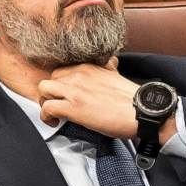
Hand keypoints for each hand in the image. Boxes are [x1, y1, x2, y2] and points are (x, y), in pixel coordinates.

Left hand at [37, 58, 177, 144]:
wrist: (142, 111)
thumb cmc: (132, 99)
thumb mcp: (117, 75)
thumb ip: (107, 69)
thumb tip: (109, 64)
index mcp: (89, 67)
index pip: (63, 70)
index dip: (61, 84)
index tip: (66, 95)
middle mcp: (79, 74)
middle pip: (50, 78)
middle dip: (52, 93)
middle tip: (59, 105)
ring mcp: (75, 90)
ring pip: (43, 89)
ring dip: (46, 102)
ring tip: (55, 114)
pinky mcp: (73, 107)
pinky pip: (47, 107)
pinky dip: (46, 116)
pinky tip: (55, 122)